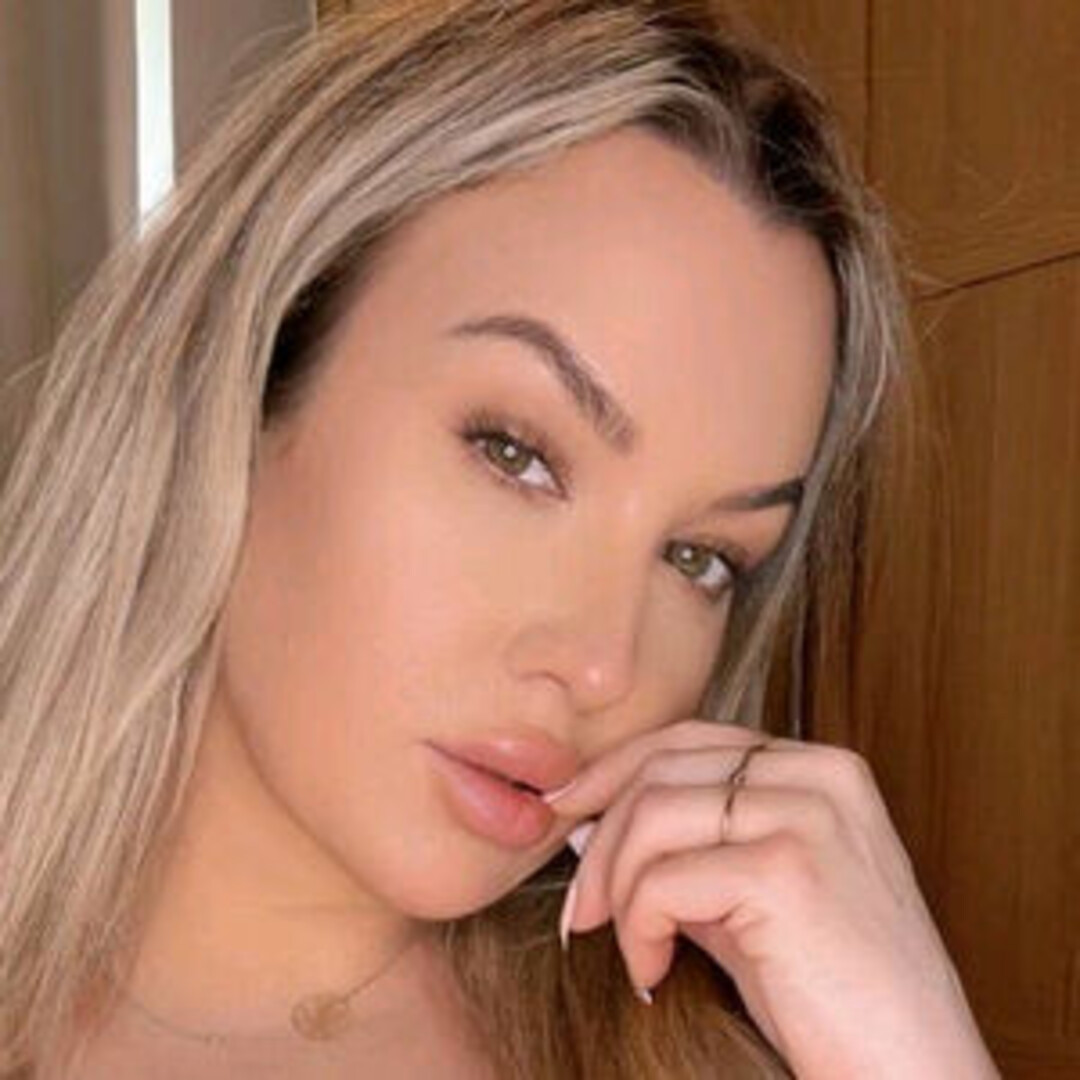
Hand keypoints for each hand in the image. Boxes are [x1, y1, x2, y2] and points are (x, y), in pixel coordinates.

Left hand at [544, 719, 1000, 1079]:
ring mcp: (808, 817)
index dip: (614, 771)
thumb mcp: (750, 892)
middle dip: (602, 838)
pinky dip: (637, 929)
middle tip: (579, 908)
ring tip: (631, 950)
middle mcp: (819, 775)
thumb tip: (587, 817)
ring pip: (652, 817)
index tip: (568, 812)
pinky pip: (662, 881)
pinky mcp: (787, 871)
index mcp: (820, 768)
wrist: (910, 1077)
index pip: (688, 738)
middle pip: (661, 768)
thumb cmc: (827, 992)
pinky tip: (653, 974)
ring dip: (615, 891)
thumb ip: (687, 844)